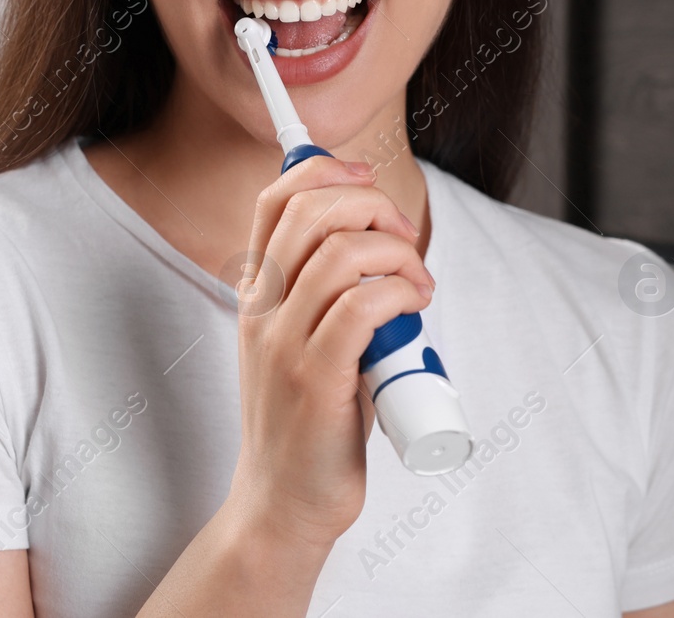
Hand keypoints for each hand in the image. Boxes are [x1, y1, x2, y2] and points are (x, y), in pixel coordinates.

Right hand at [225, 155, 433, 550]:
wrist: (280, 502)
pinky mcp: (315, 379)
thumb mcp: (299, 342)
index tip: (364, 176)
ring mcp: (284, 343)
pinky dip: (397, 293)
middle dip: (372, 205)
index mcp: (255, 294)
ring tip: (417, 286)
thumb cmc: (306, 422)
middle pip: (311, 212)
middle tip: (404, 238)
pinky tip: (413, 308)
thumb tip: (381, 244)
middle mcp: (262, 310)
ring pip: (342, 254)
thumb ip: (324, 295)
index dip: (322, 170)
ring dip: (397, 255)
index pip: (274, 201)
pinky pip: (360, 307)